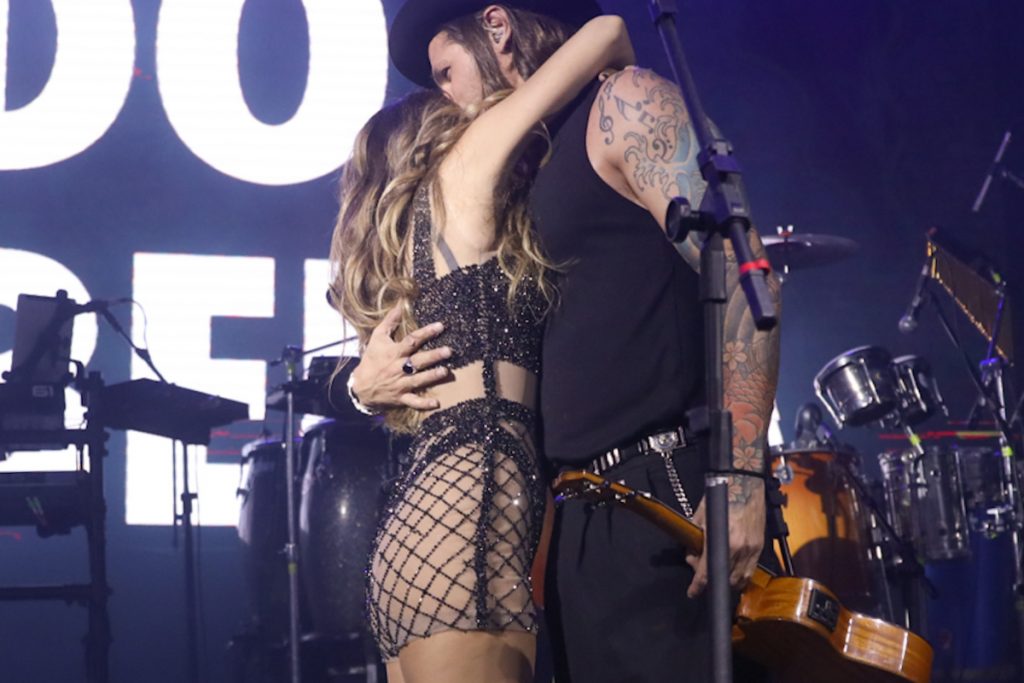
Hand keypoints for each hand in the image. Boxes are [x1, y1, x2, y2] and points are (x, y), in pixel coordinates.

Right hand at [349, 306, 450, 410]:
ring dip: (432, 376)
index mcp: (394, 353)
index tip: (440, 326)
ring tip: (445, 371)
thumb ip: (389, 322)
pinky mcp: (401, 398)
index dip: (426, 333)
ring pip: (419, 380)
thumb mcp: (377, 338)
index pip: (411, 340)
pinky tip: (436, 403)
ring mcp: (400, 384)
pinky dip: (424, 404)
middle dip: (434, 356)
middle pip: (418, 360)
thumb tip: (400, 304)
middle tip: (448, 351)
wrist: (360, 387)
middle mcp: (398, 368)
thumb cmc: (372, 360)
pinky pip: (414, 402)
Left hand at [684, 481, 765, 597]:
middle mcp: (739, 548)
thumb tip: (692, 553)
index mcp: (722, 540)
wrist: (745, 482)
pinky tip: (732, 570)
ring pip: (740, 579)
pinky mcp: (760, 546)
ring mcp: (752, 548)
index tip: (693, 592)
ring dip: (727, 581)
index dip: (698, 586)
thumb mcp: (701, 515)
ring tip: (716, 570)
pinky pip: (751, 570)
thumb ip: (696, 537)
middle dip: (710, 579)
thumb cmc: (722, 494)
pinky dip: (741, 575)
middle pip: (724, 578)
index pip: (708, 572)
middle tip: (700, 567)